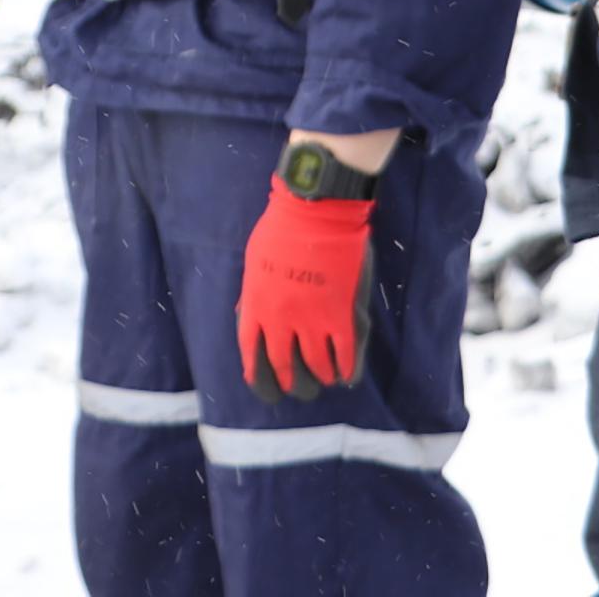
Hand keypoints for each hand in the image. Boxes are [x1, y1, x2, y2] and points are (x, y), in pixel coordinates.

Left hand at [237, 178, 374, 402]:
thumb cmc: (280, 228)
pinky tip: (347, 375)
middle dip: (291, 383)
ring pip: (316, 366)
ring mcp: (312, 320)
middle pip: (284, 367)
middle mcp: (280, 320)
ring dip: (321, 377)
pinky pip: (345, 355)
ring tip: (326, 380)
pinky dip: (346, 370)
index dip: (258, 377)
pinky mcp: (340, 315)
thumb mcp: (253, 264)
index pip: (251, 354)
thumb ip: (254, 295)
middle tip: (298, 389)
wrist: (315, 211)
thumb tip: (252, 317)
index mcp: (256, 306)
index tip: (266, 388)